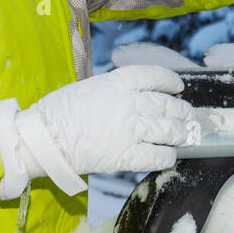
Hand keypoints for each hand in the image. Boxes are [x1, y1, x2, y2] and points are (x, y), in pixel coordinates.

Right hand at [0, 65, 198, 198]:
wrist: (45, 137)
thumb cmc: (59, 111)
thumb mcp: (89, 88)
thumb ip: (113, 91)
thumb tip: (131, 98)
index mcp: (116, 82)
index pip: (153, 75)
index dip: (170, 80)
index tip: (178, 86)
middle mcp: (128, 103)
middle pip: (164, 105)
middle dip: (180, 111)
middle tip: (187, 116)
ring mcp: (129, 129)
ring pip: (166, 130)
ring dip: (179, 133)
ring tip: (185, 135)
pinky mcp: (125, 155)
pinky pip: (155, 156)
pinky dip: (167, 157)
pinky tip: (170, 156)